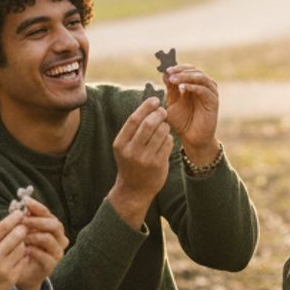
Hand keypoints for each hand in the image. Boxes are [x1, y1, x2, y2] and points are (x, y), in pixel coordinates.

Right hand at [0, 210, 30, 289]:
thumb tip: (10, 221)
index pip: (3, 226)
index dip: (14, 217)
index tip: (21, 213)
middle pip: (17, 235)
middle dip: (23, 229)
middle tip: (24, 228)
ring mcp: (3, 268)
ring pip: (22, 247)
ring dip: (23, 244)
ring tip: (18, 245)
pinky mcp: (11, 278)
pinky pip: (23, 261)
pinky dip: (23, 257)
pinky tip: (17, 258)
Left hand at [11, 199, 67, 289]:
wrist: (21, 273)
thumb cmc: (21, 249)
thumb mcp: (21, 233)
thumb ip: (22, 220)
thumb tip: (16, 204)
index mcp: (53, 228)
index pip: (48, 214)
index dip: (38, 207)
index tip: (25, 201)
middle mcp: (59, 239)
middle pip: (54, 225)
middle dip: (37, 221)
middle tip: (23, 221)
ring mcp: (57, 252)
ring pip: (49, 239)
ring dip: (33, 236)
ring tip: (21, 238)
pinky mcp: (51, 265)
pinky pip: (44, 255)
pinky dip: (33, 251)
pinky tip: (23, 250)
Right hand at [105, 97, 172, 227]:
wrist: (134, 190)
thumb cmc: (131, 162)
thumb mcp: (125, 146)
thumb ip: (133, 128)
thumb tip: (149, 104)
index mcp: (120, 144)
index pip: (134, 119)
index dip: (146, 107)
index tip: (155, 100)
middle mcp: (131, 151)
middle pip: (149, 124)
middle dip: (159, 114)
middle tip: (163, 111)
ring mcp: (145, 159)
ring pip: (161, 132)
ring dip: (165, 126)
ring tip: (163, 127)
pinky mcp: (158, 164)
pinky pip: (168, 143)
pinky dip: (168, 138)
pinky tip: (165, 140)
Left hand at [162, 64, 219, 158]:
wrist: (191, 139)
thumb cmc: (182, 122)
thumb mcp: (172, 103)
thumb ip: (170, 89)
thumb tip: (165, 73)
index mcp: (194, 85)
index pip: (188, 69)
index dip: (178, 67)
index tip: (166, 69)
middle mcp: (204, 86)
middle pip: (195, 71)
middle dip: (181, 70)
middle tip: (169, 72)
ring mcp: (210, 93)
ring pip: (201, 77)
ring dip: (186, 76)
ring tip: (173, 79)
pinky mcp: (214, 102)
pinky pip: (204, 90)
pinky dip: (193, 87)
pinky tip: (182, 88)